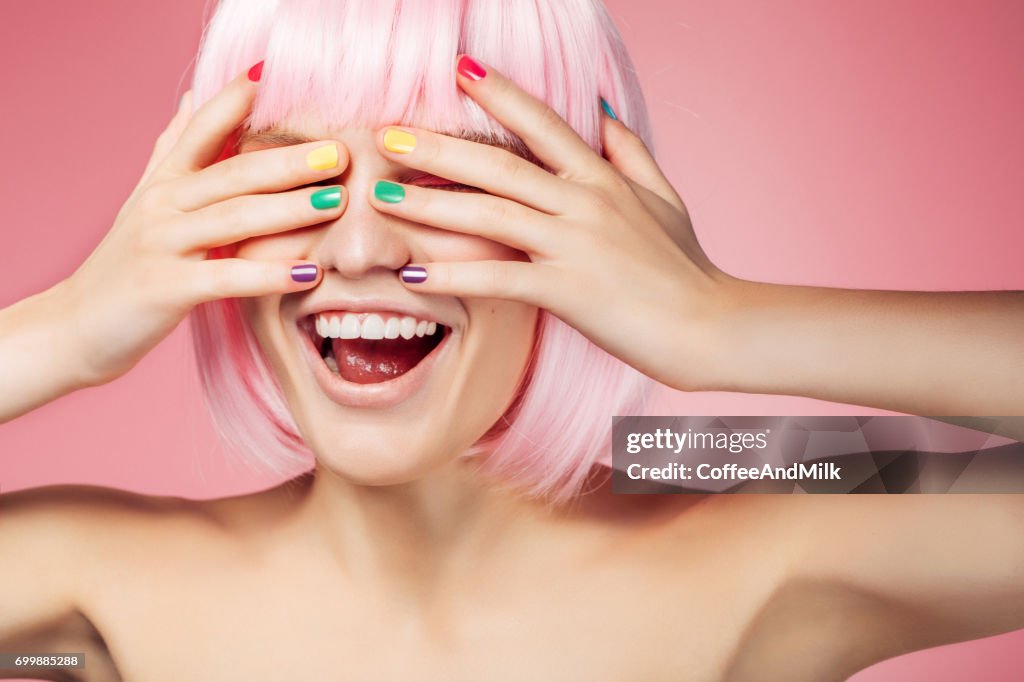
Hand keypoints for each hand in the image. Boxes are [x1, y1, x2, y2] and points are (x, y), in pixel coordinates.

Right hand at [57, 68, 348, 387]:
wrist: (74, 329)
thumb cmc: (124, 266)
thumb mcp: (145, 201)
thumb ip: (173, 151)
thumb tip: (191, 96)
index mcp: (163, 182)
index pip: (201, 129)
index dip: (233, 101)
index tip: (271, 74)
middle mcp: (161, 204)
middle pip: (233, 174)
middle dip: (289, 160)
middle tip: (340, 152)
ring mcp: (160, 244)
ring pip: (233, 218)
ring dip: (290, 209)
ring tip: (336, 201)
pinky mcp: (164, 288)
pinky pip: (226, 277)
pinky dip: (268, 274)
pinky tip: (310, 274)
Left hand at [369, 56, 734, 389]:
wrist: (712, 325)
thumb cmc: (687, 267)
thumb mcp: (664, 198)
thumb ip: (630, 153)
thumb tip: (602, 111)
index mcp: (602, 177)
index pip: (542, 124)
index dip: (498, 93)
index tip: (457, 68)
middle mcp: (584, 201)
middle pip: (498, 165)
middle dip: (436, 147)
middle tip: (386, 135)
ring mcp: (576, 244)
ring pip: (489, 214)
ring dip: (428, 204)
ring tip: (378, 197)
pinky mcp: (570, 291)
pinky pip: (498, 278)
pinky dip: (453, 276)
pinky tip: (411, 276)